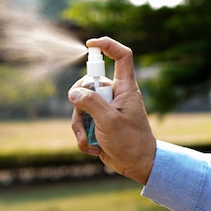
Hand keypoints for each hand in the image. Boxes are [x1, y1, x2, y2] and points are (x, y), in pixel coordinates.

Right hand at [69, 37, 155, 184]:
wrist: (136, 166)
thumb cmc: (131, 142)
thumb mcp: (110, 121)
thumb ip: (91, 103)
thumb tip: (73, 93)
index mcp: (125, 88)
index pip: (121, 56)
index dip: (108, 45)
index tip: (90, 45)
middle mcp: (115, 95)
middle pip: (88, 83)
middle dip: (79, 100)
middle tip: (82, 113)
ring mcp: (105, 109)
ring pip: (80, 105)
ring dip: (79, 124)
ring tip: (88, 140)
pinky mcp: (98, 123)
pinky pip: (81, 122)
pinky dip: (82, 135)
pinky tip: (92, 147)